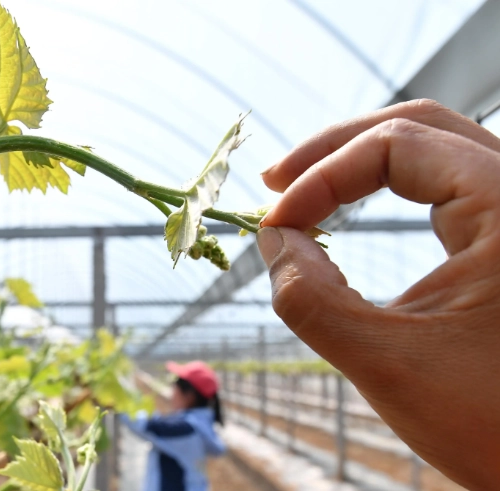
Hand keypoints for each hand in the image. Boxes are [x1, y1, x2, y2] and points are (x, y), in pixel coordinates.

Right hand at [257, 99, 499, 489]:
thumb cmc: (495, 427)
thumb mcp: (385, 363)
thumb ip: (310, 297)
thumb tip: (273, 238)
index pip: (398, 145)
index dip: (324, 176)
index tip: (276, 224)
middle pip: (419, 126)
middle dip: (336, 150)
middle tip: (274, 182)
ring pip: (433, 146)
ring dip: (359, 160)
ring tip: (300, 187)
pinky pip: (445, 183)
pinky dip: (388, 185)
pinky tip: (347, 205)